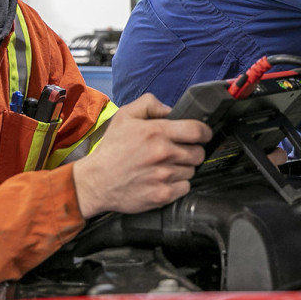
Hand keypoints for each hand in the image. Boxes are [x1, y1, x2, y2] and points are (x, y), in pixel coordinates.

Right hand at [71, 94, 212, 217]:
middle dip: (193, 150)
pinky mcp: (162, 195)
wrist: (96, 182)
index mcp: (156, 132)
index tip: (202, 135)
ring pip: (192, 170)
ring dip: (184, 167)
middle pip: (199, 153)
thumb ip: (149, 104)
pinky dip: (178, 184)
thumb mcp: (125, 116)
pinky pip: (185, 187)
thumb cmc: (111, 150)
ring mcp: (164, 176)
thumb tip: (171, 110)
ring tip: (166, 166)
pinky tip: (164, 179)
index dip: (204, 132)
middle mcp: (163, 154)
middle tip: (180, 151)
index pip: (198, 131)